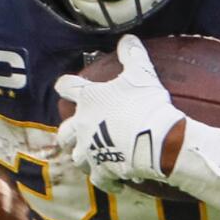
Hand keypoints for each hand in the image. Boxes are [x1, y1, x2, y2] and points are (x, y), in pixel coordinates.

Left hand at [56, 36, 184, 192]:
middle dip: (68, 133)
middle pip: (64, 132)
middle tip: (78, 133)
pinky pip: (100, 179)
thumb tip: (128, 37)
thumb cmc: (146, 103)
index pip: (66, 87)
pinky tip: (116, 182)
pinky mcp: (102, 171)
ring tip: (96, 159)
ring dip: (85, 158)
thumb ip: (132, 55)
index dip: (65, 85)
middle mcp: (82, 126)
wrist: (155, 139)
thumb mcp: (142, 73)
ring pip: (78, 158)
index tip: (64, 85)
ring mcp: (90, 151)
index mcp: (88, 100)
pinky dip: (107, 180)